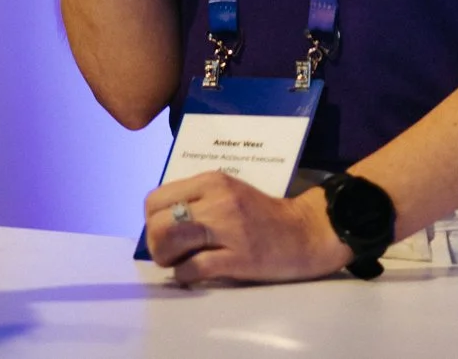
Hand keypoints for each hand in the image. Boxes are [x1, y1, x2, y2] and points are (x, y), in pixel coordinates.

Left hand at [143, 172, 351, 284]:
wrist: (305, 233)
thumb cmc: (262, 216)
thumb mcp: (225, 193)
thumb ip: (195, 201)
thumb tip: (158, 223)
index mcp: (211, 181)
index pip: (156, 199)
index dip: (152, 221)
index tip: (165, 233)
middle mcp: (216, 199)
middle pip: (158, 221)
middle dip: (155, 243)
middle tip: (170, 253)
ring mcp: (228, 227)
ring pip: (169, 240)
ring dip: (167, 258)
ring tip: (180, 262)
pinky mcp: (239, 257)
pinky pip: (193, 267)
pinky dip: (186, 275)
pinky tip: (196, 275)